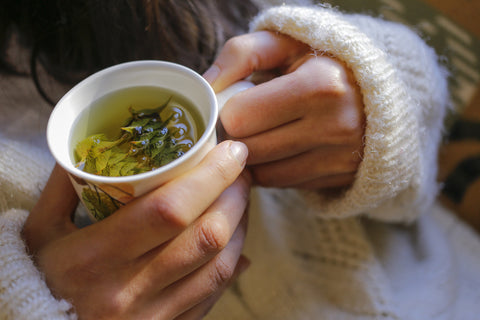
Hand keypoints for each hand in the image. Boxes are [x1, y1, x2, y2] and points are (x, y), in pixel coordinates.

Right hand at [23, 140, 249, 319]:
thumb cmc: (36, 279)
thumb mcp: (40, 230)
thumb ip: (66, 184)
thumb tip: (94, 144)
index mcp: (94, 258)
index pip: (169, 210)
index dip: (210, 176)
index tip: (231, 151)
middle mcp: (129, 291)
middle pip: (206, 236)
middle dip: (234, 196)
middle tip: (240, 171)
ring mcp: (152, 316)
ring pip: (218, 267)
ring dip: (240, 227)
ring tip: (240, 201)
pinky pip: (213, 296)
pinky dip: (231, 264)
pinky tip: (235, 244)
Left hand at [204, 31, 364, 189]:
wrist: (379, 90)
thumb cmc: (321, 62)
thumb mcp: (284, 43)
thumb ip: (240, 54)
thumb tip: (206, 86)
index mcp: (319, 85)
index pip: (240, 118)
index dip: (228, 111)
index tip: (234, 103)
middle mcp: (334, 126)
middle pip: (248, 150)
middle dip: (237, 136)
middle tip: (244, 120)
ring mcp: (339, 158)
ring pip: (262, 174)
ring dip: (252, 156)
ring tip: (262, 132)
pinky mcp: (339, 178)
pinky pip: (282, 184)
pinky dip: (271, 169)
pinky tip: (278, 147)